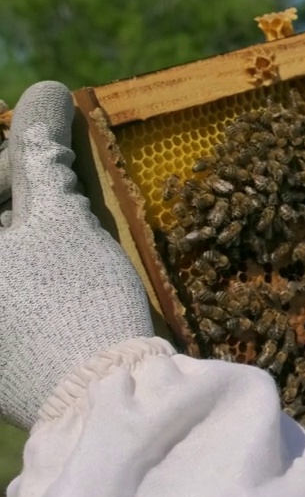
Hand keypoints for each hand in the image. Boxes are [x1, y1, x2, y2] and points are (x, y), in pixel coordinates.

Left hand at [0, 81, 152, 429]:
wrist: (102, 404)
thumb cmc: (73, 304)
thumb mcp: (61, 219)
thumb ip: (41, 155)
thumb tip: (44, 92)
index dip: (7, 151)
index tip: (36, 137)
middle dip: (11, 184)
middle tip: (53, 170)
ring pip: (0, 248)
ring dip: (19, 221)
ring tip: (64, 213)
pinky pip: (6, 287)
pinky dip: (21, 262)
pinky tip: (58, 261)